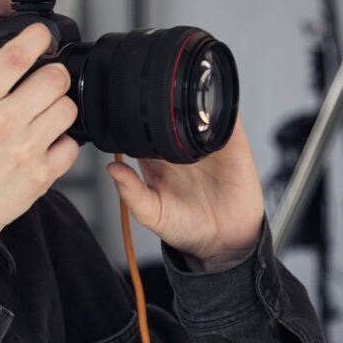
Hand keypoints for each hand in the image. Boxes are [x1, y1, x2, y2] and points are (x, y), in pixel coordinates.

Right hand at [0, 23, 79, 285]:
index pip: (15, 57)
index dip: (36, 37)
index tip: (40, 34)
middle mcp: (1, 124)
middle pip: (54, 79)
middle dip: (53, 74)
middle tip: (44, 82)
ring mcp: (24, 150)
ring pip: (68, 109)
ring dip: (59, 107)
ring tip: (43, 114)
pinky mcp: (41, 174)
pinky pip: (71, 144)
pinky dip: (63, 142)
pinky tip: (44, 142)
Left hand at [106, 114, 264, 270]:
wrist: (225, 241)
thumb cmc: (186, 227)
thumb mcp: (152, 214)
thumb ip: (131, 192)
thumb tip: (111, 169)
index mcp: (156, 159)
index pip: (141, 129)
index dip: (134, 119)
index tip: (127, 112)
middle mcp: (179, 147)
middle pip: (167, 113)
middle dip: (161, 103)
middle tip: (156, 100)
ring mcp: (205, 143)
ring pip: (195, 109)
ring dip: (191, 101)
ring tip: (184, 107)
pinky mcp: (231, 144)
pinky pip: (226, 118)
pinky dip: (219, 109)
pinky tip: (210, 115)